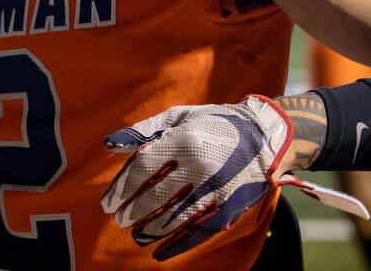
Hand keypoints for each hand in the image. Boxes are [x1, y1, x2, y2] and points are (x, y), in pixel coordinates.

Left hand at [101, 95, 366, 260]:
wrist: (263, 133)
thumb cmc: (212, 122)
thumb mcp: (177, 116)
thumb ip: (142, 130)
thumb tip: (108, 145)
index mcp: (181, 139)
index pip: (142, 168)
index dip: (121, 189)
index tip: (107, 204)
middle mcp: (197, 164)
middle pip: (156, 196)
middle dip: (133, 212)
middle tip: (121, 220)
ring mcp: (215, 186)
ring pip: (176, 216)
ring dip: (152, 230)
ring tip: (138, 236)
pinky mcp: (231, 204)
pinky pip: (201, 229)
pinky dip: (180, 244)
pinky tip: (161, 253)